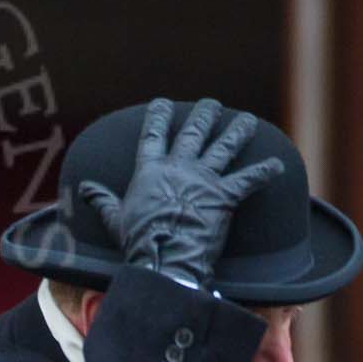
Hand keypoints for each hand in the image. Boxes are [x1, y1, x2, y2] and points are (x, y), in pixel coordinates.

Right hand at [79, 98, 284, 289]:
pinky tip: (278, 164)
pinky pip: (248, 180)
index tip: (162, 103)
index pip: (153, 136)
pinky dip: (264, 172)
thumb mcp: (114, 219)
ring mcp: (203, 181)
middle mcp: (178, 169)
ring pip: (224, 148)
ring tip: (246, 120)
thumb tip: (84, 188)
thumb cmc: (137, 241)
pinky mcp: (224, 197)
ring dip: (237, 132)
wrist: (164, 258)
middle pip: (193, 134)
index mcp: (149, 172)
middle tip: (211, 103)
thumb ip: (102, 200)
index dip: (158, 117)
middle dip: (203, 116)